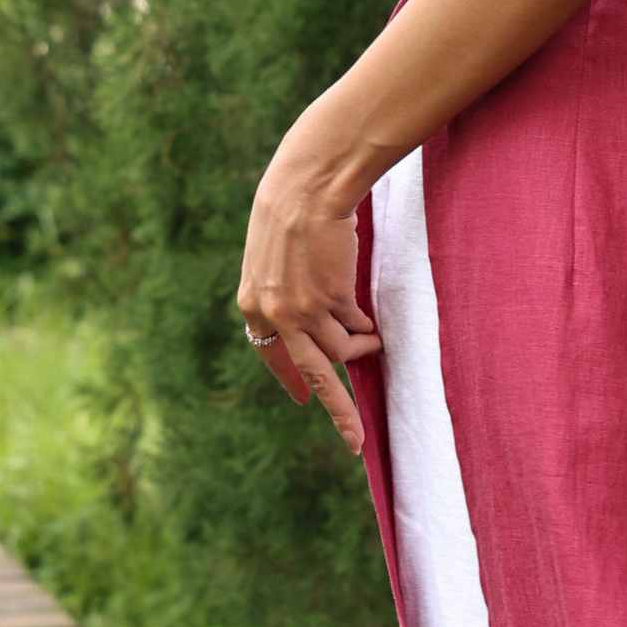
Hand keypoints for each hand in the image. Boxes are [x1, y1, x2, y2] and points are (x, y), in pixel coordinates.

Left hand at [235, 123, 382, 451]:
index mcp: (253, 306)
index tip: (304, 402)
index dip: (292, 381)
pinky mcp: (334, 300)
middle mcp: (275, 315)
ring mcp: (305, 310)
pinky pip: (358, 327)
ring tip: (374, 342)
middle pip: (312, 374)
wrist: (307, 185)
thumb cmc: (290, 213)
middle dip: (338, 412)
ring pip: (342, 351)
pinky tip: (369, 320)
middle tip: (355, 440)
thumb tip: (315, 329)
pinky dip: (367, 327)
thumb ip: (281, 295)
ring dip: (362, 350)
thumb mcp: (269, 260)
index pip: (273, 357)